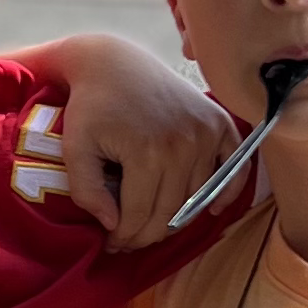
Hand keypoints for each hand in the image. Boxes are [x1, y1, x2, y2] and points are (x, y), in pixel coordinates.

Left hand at [46, 36, 239, 249]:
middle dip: (147, 235)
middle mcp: (184, 144)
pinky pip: (234, 170)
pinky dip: (226, 193)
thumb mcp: (73, 146)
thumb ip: (86, 189)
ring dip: (176, 218)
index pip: (141, 216)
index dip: (125, 237)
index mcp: (147, 151)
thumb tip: (113, 224)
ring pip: (196, 199)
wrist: (114, 63)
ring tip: (152, 223)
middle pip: (171, 213)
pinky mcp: (219, 123)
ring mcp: (206, 133)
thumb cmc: (90, 106)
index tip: (112, 244)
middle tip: (129, 240)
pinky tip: (211, 210)